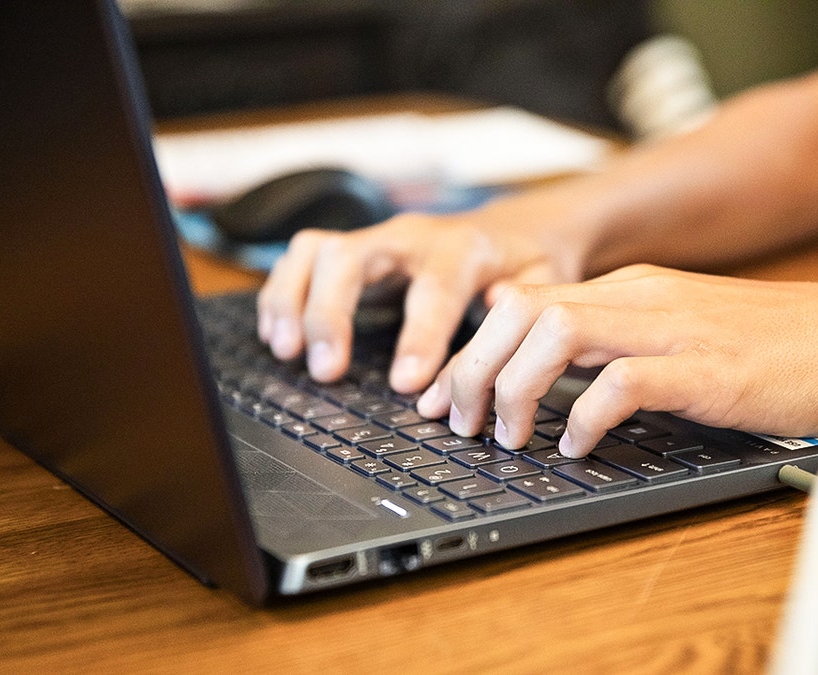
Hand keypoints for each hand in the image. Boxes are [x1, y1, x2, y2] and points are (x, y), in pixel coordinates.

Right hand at [255, 194, 591, 392]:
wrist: (512, 228)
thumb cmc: (525, 265)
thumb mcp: (539, 289)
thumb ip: (512, 320)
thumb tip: (488, 356)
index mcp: (465, 249)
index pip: (435, 289)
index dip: (419, 337)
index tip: (405, 384)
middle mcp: (412, 237)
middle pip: (351, 257)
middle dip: (330, 313)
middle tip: (326, 371)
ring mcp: (377, 238)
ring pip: (316, 251)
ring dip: (292, 300)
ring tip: (287, 351)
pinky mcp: (354, 248)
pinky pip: (304, 258)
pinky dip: (283, 294)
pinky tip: (278, 334)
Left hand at [417, 264, 817, 456]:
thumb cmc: (791, 347)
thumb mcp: (691, 334)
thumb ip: (631, 347)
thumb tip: (566, 383)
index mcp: (636, 290)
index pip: (525, 301)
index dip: (472, 348)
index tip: (449, 394)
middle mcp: (644, 299)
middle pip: (520, 311)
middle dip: (473, 367)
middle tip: (460, 420)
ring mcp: (676, 328)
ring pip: (554, 333)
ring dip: (516, 387)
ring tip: (513, 437)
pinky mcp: (708, 369)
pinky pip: (621, 382)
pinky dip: (584, 416)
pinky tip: (577, 447)